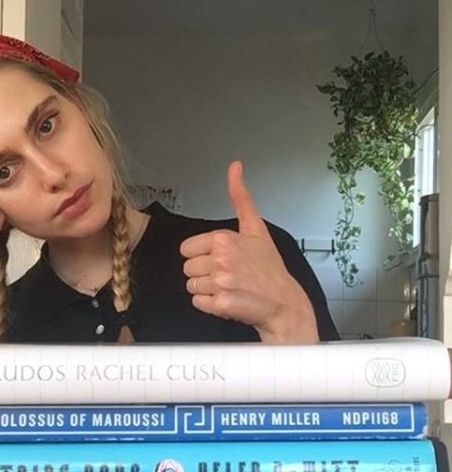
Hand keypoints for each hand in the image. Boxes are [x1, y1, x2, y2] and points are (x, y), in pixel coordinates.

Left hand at [180, 160, 318, 342]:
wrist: (283, 301)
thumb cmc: (269, 268)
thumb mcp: (256, 229)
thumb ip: (240, 198)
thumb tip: (234, 166)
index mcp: (224, 239)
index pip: (187, 249)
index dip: (201, 255)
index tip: (220, 259)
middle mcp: (220, 259)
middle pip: (187, 268)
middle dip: (203, 273)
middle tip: (227, 275)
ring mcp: (220, 283)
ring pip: (191, 286)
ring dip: (206, 290)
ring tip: (228, 287)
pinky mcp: (221, 304)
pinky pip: (198, 303)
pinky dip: (209, 305)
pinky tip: (227, 299)